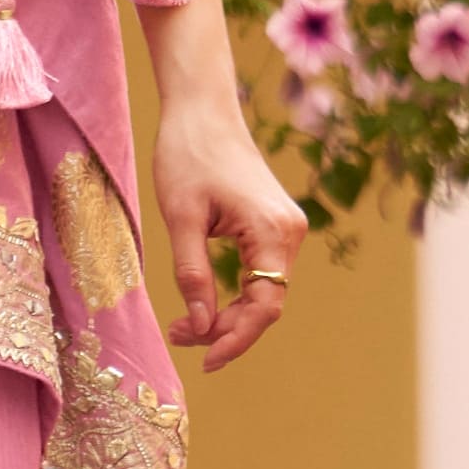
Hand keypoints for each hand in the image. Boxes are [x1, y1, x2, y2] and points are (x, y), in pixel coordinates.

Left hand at [149, 86, 304, 372]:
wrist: (201, 107)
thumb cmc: (187, 154)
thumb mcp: (181, 219)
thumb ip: (193, 275)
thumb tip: (201, 326)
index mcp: (273, 231)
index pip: (265, 307)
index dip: (236, 340)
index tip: (205, 361)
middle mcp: (290, 232)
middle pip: (266, 303)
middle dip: (225, 328)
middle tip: (178, 336)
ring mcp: (285, 228)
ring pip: (263, 291)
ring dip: (227, 313)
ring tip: (182, 324)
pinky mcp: (272, 224)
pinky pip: (259, 272)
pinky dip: (232, 293)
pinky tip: (202, 303)